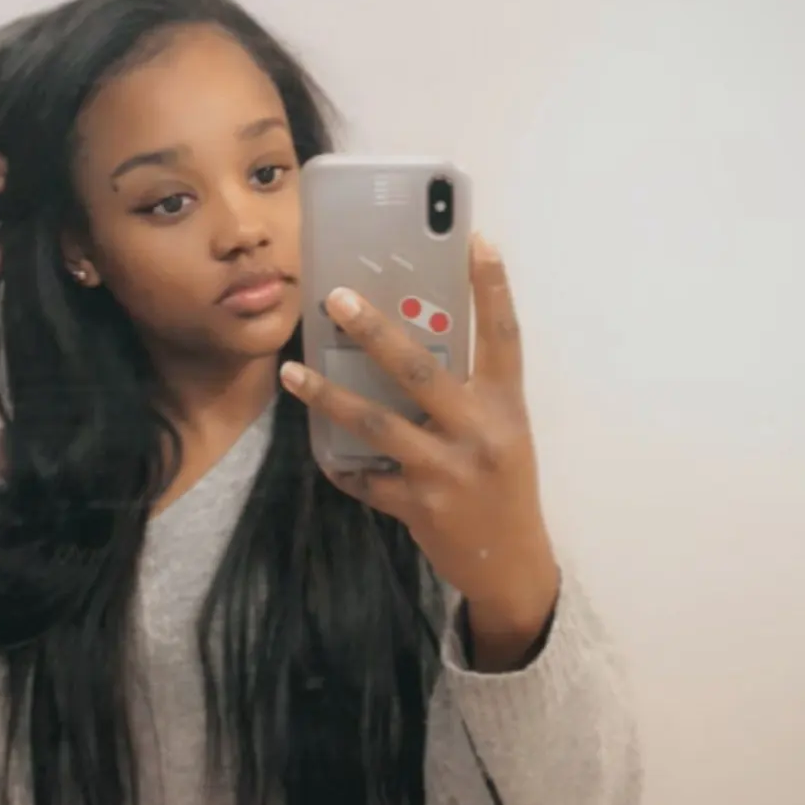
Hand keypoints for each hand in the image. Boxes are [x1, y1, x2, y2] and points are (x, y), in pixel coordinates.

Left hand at [280, 234, 560, 658]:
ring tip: (292, 372)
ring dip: (329, 395)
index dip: (493, 287)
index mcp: (506, 406)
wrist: (511, 565)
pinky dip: (341, 465)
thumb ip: (470, 393)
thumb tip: (414, 341)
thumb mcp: (503, 432)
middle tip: (336, 297)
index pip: (504, 335)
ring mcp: (445, 471)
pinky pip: (366, 479)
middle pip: (422, 371)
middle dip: (376, 333)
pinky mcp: (418, 506)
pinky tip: (320, 450)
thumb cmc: (504, 485)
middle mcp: (479, 433)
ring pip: (376, 424)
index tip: (476, 240)